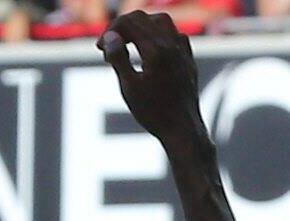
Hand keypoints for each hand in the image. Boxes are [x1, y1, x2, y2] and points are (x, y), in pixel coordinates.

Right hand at [98, 12, 203, 145]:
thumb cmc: (155, 113)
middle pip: (142, 18)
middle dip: (122, 27)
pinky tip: (151, 50)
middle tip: (110, 47)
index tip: (101, 50)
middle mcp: (173, 47)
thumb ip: (118, 58)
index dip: (110, 31)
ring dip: (141, 26)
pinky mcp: (189, 62)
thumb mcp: (129, 87)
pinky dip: (160, 35)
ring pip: (162, 21)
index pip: (128, 22)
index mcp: (157, 51)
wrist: (184, 132)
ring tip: (129, 43)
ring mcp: (183, 54)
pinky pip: (176, 35)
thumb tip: (110, 37)